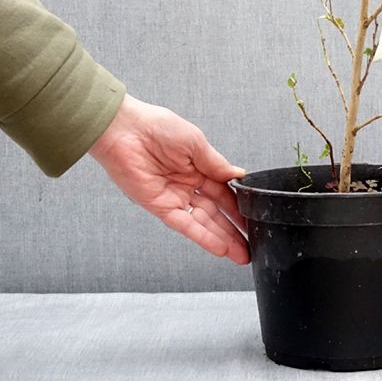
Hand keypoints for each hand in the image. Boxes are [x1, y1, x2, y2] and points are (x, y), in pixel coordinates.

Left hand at [89, 93, 249, 264]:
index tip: (256, 216)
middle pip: (216, 211)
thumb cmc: (158, 126)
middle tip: (252, 244)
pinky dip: (203, 237)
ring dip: (222, 238)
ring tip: (241, 254)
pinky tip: (219, 247)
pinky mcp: (160, 206)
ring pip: (204, 222)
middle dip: (234, 229)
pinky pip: (185, 225)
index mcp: (198, 166)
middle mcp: (187, 185)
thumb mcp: (196, 142)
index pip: (224, 191)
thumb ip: (217, 164)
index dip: (239, 205)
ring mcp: (174, 197)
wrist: (125, 129)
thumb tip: (240, 175)